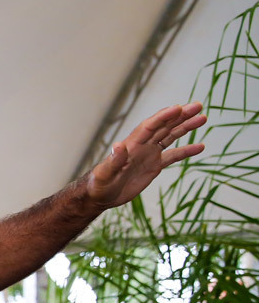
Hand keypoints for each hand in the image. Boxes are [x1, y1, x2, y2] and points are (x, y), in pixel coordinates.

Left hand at [85, 102, 205, 209]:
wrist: (100, 196)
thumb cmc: (99, 185)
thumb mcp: (105, 174)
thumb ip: (114, 160)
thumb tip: (119, 145)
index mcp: (131, 145)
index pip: (150, 126)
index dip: (164, 116)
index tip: (179, 108)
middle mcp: (142, 145)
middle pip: (164, 126)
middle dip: (180, 116)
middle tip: (198, 106)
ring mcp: (149, 154)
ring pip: (170, 136)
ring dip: (186, 127)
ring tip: (202, 118)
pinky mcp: (154, 165)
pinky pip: (173, 155)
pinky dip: (186, 150)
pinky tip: (200, 147)